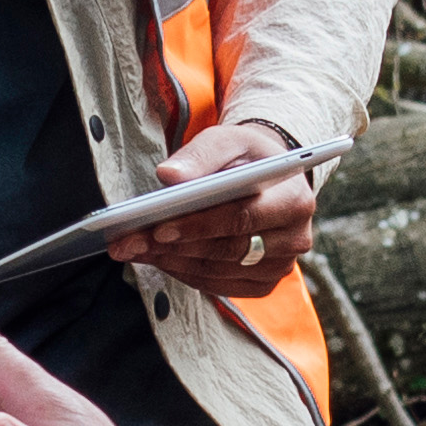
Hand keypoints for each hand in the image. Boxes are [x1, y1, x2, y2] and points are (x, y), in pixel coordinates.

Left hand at [108, 119, 320, 299]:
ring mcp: (280, 266)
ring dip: (172, 262)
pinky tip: (156, 258)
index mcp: (294, 200)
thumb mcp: (227, 140)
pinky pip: (218, 285)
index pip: (242, 219)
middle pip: (228, 251)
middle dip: (175, 247)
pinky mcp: (263, 283)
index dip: (199, 226)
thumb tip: (169, 176)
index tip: (158, 228)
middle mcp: (295, 239)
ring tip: (133, 248)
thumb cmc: (245, 157)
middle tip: (130, 242)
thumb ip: (200, 155)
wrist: (266, 176)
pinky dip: (183, 273)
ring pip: (218, 272)